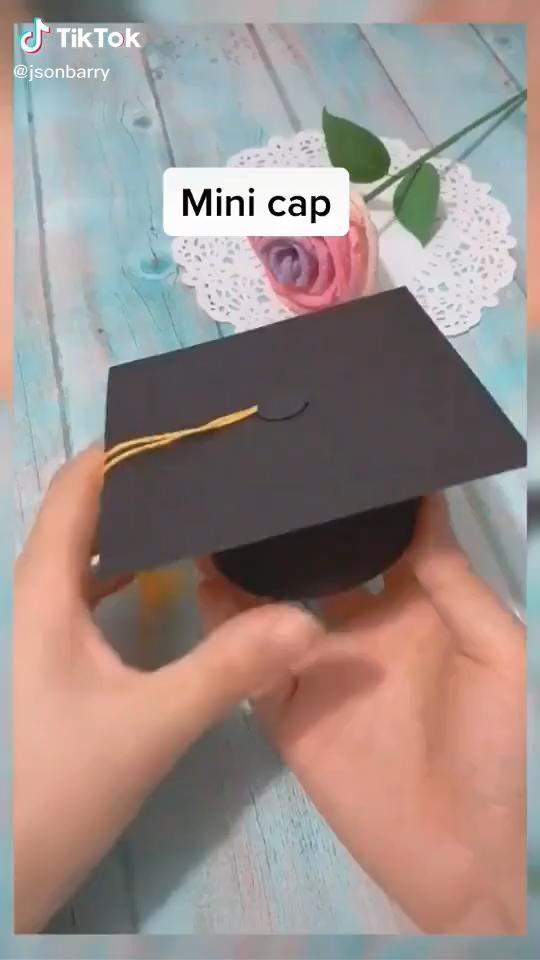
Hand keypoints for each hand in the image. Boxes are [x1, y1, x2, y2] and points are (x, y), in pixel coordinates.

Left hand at [14, 447, 323, 932]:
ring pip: (83, 555)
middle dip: (140, 483)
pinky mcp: (44, 661)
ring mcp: (35, 631)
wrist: (1, 874)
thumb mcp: (150, 725)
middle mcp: (32, 597)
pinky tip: (164, 581)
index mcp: (41, 590)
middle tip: (211, 466)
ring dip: (133, 528)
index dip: (125, 448)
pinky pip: (84, 592)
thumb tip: (310, 620)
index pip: (77, 487)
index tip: (189, 428)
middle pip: (82, 513)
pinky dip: (123, 571)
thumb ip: (230, 669)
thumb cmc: (54, 787)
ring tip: (199, 509)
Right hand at [199, 497, 525, 933]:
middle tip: (255, 485)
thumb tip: (424, 503)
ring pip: (274, 610)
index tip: (324, 454)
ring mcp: (322, 671)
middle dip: (290, 531)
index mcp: (418, 607)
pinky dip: (228, 637)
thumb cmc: (499, 743)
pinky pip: (251, 670)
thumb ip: (454, 583)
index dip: (357, 503)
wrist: (470, 855)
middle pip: (319, 568)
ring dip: (247, 574)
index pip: (381, 541)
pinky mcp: (289, 715)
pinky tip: (207, 591)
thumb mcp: (499, 652)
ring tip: (218, 526)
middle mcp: (364, 629)